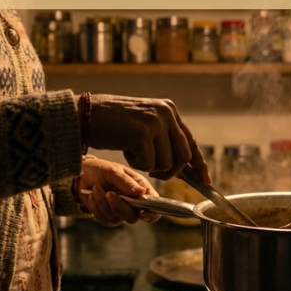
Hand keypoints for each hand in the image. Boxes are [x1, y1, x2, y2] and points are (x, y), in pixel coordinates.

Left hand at [76, 158, 160, 226]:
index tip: (142, 213)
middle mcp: (133, 202)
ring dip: (104, 205)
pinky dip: (96, 208)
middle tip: (109, 193)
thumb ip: (126, 182)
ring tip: (96, 188)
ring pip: (117, 219)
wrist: (82, 174)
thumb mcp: (113, 170)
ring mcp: (120, 211)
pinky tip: (92, 195)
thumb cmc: (101, 169)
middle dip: (120, 207)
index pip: (154, 205)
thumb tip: (141, 192)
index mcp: (140, 189)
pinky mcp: (107, 216)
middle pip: (134, 216)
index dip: (152, 213)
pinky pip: (104, 220)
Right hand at [80, 94, 210, 183]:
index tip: (206, 181)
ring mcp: (155, 122)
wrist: (84, 115)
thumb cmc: (111, 123)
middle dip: (170, 172)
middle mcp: (166, 113)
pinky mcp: (143, 133)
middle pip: (183, 157)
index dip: (199, 164)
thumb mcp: (144, 124)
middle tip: (152, 173)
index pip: (190, 141)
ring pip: (166, 163)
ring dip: (148, 167)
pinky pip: (148, 164)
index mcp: (169, 109)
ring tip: (132, 152)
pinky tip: (125, 150)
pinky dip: (136, 164)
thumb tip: (184, 165)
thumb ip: (164, 138)